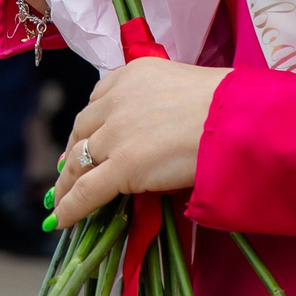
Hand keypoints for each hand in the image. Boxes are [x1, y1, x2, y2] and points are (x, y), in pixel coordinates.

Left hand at [51, 56, 230, 228]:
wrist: (236, 119)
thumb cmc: (227, 103)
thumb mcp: (184, 85)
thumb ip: (159, 101)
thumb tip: (159, 126)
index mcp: (131, 75)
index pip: (97, 101)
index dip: (89, 125)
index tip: (84, 139)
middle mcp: (116, 100)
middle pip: (82, 130)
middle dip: (73, 152)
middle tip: (67, 170)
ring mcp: (116, 134)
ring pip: (79, 161)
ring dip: (67, 182)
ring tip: (60, 199)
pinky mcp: (122, 167)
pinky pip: (86, 191)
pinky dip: (69, 207)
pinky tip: (60, 221)